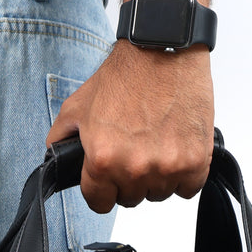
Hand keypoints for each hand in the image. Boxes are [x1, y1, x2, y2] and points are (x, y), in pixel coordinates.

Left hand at [46, 40, 214, 212]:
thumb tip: (57, 163)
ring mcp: (166, 167)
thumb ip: (60, 140)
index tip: (108, 180)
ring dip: (158, 176)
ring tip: (157, 143)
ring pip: (160, 194)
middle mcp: (134, 168)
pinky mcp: (195, 161)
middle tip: (135, 149)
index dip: (102, 191)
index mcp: (102, 160)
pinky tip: (177, 148)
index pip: (99, 203)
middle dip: (129, 180)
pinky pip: (189, 188)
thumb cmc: (123, 75)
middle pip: (131, 199)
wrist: (162, 48)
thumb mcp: (76, 107)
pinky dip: (185, 174)